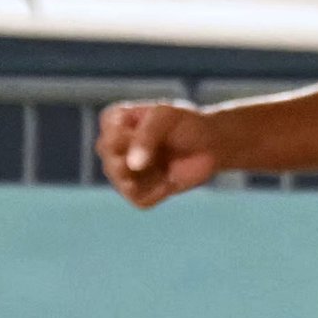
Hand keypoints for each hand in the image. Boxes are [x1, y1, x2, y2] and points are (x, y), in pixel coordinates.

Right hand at [96, 102, 219, 208]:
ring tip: (165, 166)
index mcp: (113, 122)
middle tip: (159, 155)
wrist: (209, 143)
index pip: (108, 138)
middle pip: (111, 165)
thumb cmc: (185, 123)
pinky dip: (157, 193)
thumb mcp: (166, 116)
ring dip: (150, 177)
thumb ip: (146, 135)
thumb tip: (132, 166)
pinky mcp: (139, 192)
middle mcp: (112, 148)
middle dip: (140, 163)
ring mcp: (124, 171)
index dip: (131, 140)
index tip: (153, 129)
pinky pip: (139, 201)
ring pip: (122, 185)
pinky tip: (169, 181)